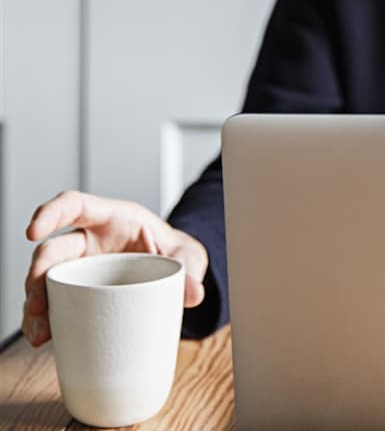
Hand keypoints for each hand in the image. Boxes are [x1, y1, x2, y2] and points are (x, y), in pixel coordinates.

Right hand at [23, 190, 207, 346]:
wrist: (176, 271)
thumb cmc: (175, 252)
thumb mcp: (188, 256)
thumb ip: (190, 269)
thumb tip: (194, 295)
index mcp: (114, 218)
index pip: (75, 204)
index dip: (51, 213)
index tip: (33, 231)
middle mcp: (90, 240)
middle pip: (53, 250)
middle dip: (37, 275)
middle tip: (38, 303)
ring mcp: (82, 265)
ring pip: (47, 279)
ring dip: (37, 304)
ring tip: (39, 331)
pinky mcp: (81, 289)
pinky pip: (56, 301)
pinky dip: (48, 319)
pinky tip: (45, 337)